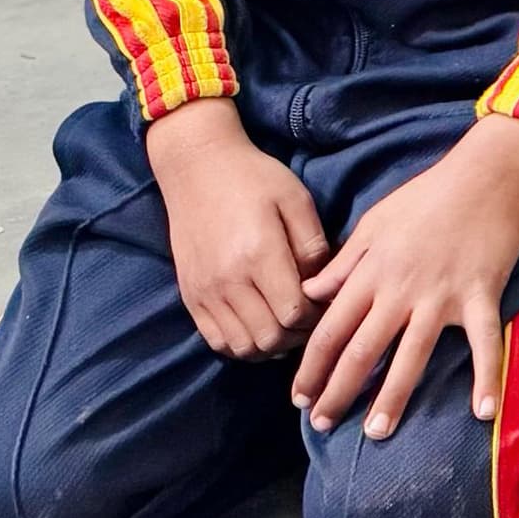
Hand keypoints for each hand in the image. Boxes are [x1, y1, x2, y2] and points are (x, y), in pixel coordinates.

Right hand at [144, 97, 327, 358]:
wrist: (197, 169)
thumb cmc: (255, 179)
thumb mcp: (296, 200)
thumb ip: (313, 245)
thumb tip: (325, 286)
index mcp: (259, 254)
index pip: (294, 313)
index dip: (318, 317)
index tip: (328, 302)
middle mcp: (228, 281)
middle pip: (270, 338)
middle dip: (298, 336)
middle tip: (312, 317)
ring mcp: (205, 293)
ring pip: (243, 348)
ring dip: (272, 346)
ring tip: (288, 324)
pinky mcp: (190, 298)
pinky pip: (217, 342)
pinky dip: (242, 345)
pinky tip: (260, 327)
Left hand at [291, 114, 518, 439]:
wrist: (489, 173)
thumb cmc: (428, 194)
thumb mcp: (374, 220)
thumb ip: (342, 262)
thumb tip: (309, 295)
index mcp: (372, 271)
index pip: (330, 329)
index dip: (311, 367)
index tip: (298, 398)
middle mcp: (401, 289)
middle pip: (363, 350)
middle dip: (339, 392)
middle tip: (322, 425)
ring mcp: (443, 295)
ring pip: (412, 355)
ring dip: (393, 397)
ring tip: (376, 433)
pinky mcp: (482, 295)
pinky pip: (484, 343)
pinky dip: (486, 378)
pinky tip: (483, 413)